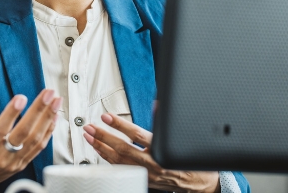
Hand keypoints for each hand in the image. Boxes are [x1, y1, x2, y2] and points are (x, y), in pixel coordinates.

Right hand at [0, 89, 60, 192]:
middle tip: (48, 94)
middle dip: (39, 111)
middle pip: (24, 132)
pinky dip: (48, 131)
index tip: (21, 97)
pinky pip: (39, 147)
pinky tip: (54, 117)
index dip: (11, 113)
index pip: (1, 129)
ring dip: (48, 118)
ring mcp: (15, 160)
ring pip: (35, 139)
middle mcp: (2, 154)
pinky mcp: (22, 163)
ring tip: (56, 101)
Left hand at [83, 113, 219, 192]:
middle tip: (89, 127)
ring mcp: (146, 174)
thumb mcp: (180, 136)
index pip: (136, 135)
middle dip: (103, 136)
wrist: (199, 183)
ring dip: (101, 147)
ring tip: (89, 136)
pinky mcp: (142, 180)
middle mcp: (152, 164)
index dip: (120, 125)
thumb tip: (157, 104)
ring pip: (118, 161)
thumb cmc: (189, 160)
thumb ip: (165, 120)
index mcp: (162, 150)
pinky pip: (121, 169)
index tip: (106, 116)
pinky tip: (100, 150)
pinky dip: (108, 159)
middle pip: (122, 149)